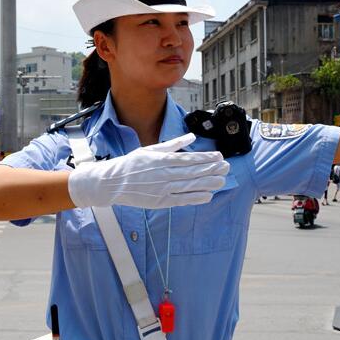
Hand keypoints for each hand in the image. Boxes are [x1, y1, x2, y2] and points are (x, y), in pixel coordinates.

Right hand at [67, 133, 229, 209]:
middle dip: (212, 169)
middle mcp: (164, 174)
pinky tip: (208, 196)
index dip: (206, 158)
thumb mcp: (151, 149)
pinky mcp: (161, 201)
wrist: (113, 183)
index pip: (189, 159)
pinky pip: (182, 200)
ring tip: (222, 180)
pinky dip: (195, 198)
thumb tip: (191, 137)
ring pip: (190, 186)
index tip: (219, 156)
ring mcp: (163, 189)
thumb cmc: (131, 164)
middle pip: (193, 172)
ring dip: (208, 183)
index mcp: (162, 159)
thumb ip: (173, 144)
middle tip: (226, 167)